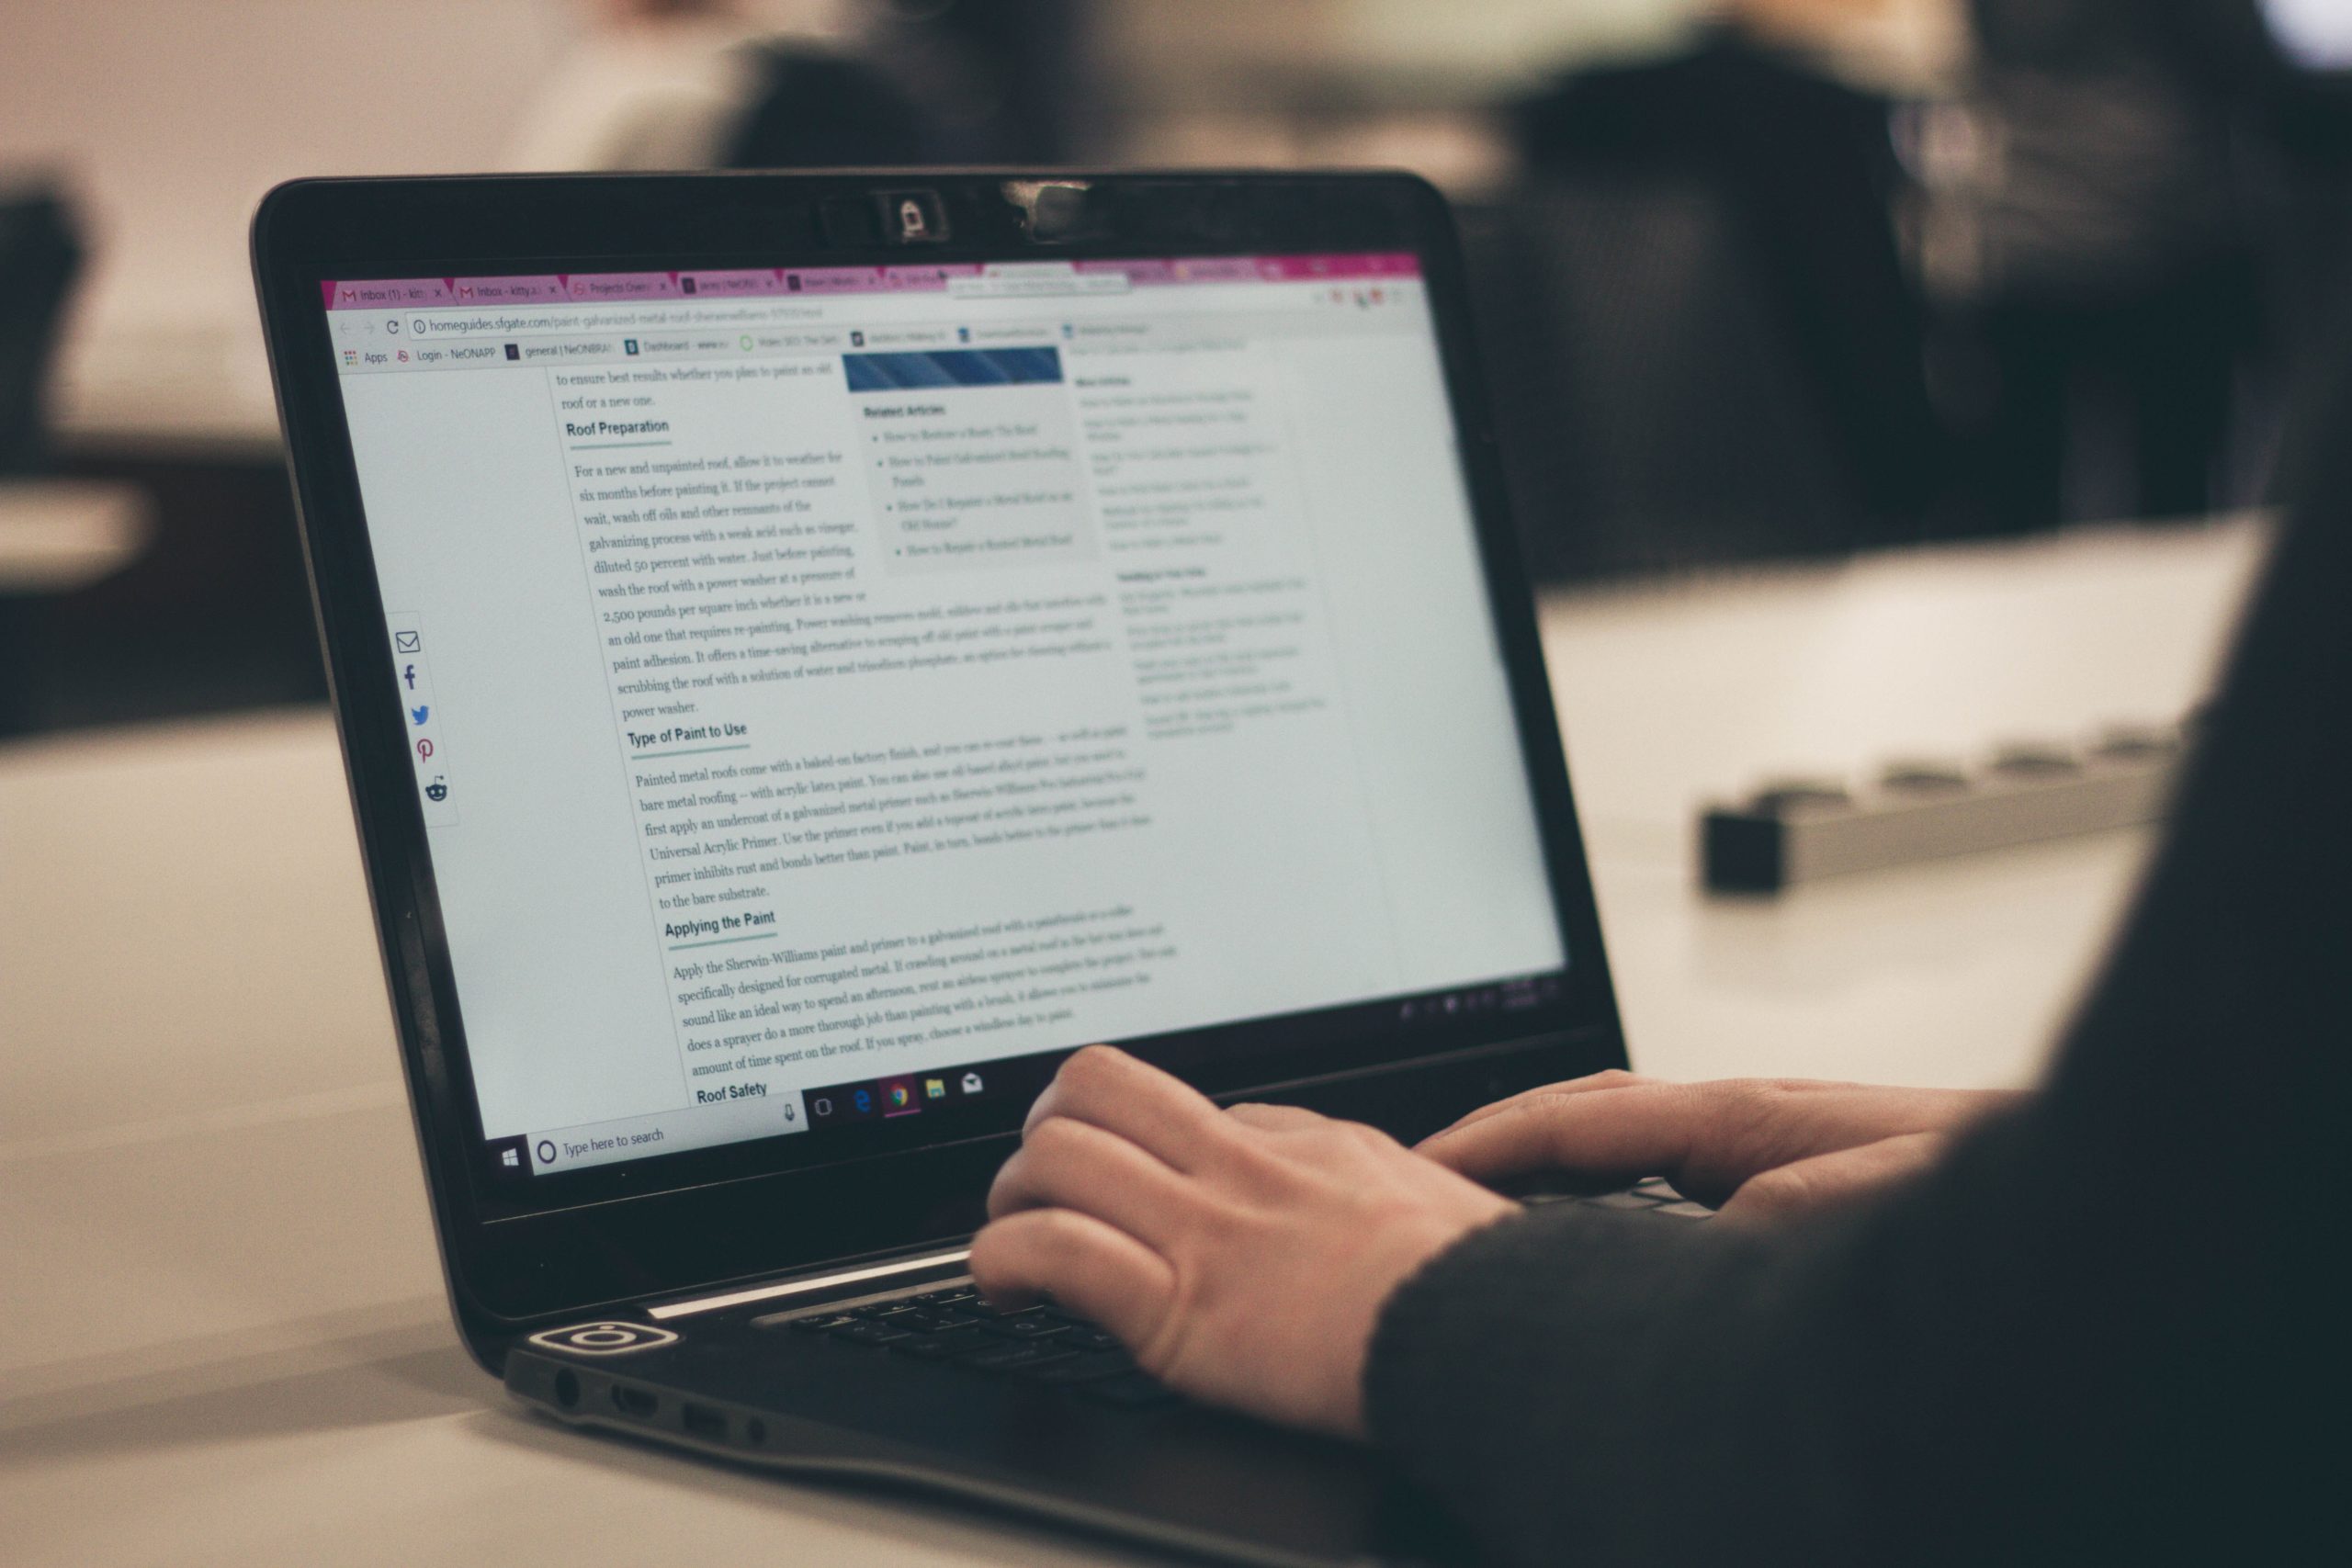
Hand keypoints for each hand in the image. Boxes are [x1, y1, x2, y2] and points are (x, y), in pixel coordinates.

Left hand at [969, 1046, 1514, 1439]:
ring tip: (1013, 1236)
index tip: (1121, 1177)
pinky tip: (1005, 1289)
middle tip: (1041, 1182)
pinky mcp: (1180, 1306)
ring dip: (1012, 1196)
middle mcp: (1240, 1168)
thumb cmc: (1478, 1282)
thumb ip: (1357, 1173)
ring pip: (1057, 1155)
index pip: (1182, 1106)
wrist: (1492, 1335)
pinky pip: (1055, 1251)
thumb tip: (1325, 1165)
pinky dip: (1003, 1262)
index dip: (1134, 1141)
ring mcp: (1205, 1231)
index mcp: (1301, 1144)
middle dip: (1045, 1129)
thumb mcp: (1425, 1190)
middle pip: (1095, 1087)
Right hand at [1419, 1071, 2019, 1221]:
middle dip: (1498, 1145)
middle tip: (1420, 1186)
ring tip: (1480, 1219)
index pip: (1587, 1119)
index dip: (1493, 1138)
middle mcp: (1745, 1126)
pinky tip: (1596, 1253)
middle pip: (1587, 1120)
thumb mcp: (1886, 1204)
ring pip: (1623, 1155)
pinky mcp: (1787, 1190)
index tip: (1418, 1162)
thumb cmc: (2002, 1184)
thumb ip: (1784, 1211)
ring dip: (1548, 1178)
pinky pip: (1663, 1191)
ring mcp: (1764, 1152)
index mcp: (1747, 1116)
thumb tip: (1696, 1236)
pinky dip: (1604, 1210)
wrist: (2092, 1188)